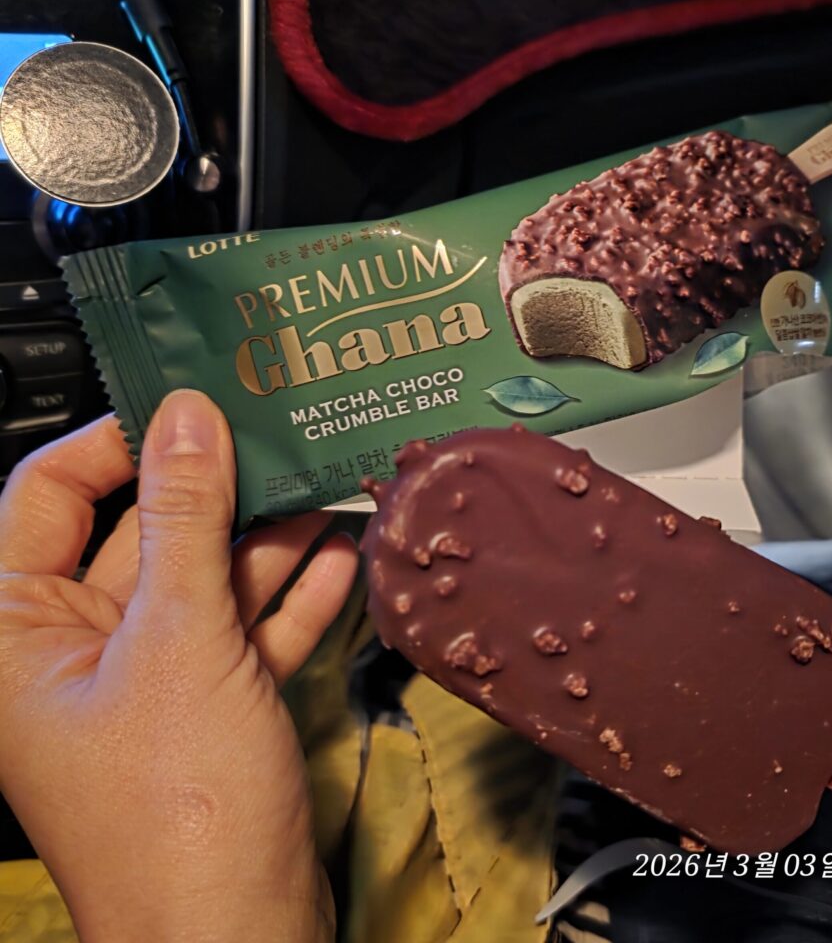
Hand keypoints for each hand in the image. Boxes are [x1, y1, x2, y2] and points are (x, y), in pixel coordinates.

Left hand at [0, 390, 357, 941]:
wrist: (240, 939)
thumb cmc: (177, 811)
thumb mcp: (181, 639)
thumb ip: (186, 519)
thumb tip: (188, 417)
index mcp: (18, 632)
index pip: (44, 494)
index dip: (114, 443)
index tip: (188, 405)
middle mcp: (75, 650)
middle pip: (142, 535)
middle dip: (213, 490)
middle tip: (274, 438)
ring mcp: (147, 681)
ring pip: (203, 582)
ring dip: (264, 542)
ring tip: (321, 490)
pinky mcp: (206, 709)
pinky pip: (245, 633)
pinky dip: (288, 598)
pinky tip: (337, 560)